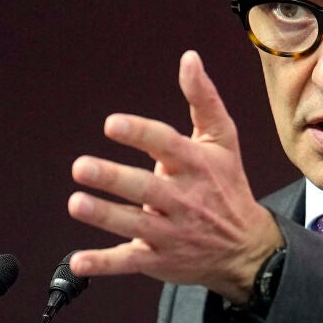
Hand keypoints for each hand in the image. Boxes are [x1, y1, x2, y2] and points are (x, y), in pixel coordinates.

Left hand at [68, 50, 283, 302]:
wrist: (246, 248)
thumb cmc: (226, 186)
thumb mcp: (223, 140)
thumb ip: (203, 99)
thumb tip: (189, 58)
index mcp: (195, 165)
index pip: (166, 145)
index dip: (138, 133)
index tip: (111, 124)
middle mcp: (183, 200)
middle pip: (145, 188)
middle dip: (112, 179)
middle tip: (80, 167)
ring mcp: (169, 232)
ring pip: (134, 225)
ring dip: (104, 215)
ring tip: (76, 203)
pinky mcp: (157, 259)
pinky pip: (128, 262)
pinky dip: (102, 264)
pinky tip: (78, 262)